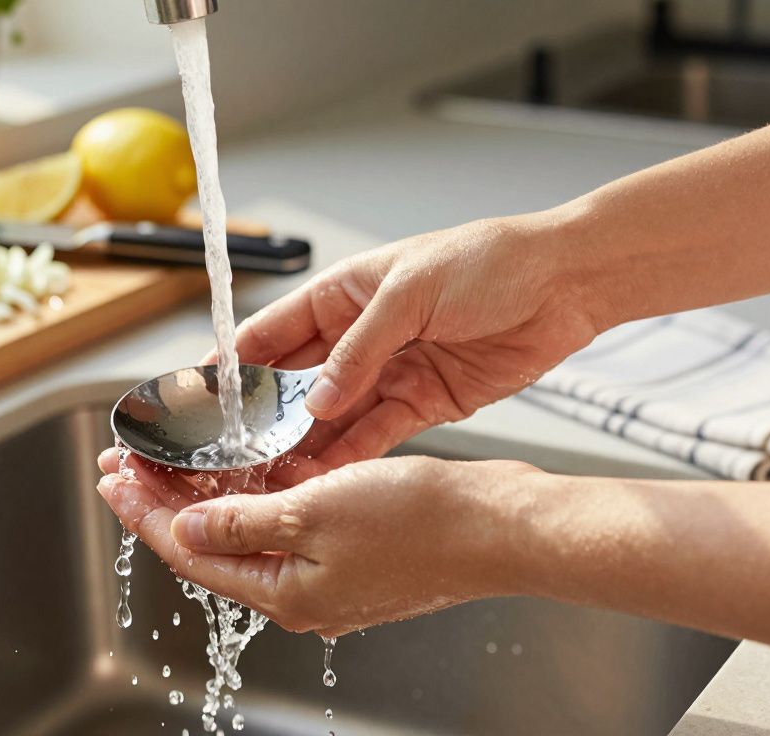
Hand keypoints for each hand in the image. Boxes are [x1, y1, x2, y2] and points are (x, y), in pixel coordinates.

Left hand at [97, 448, 542, 635]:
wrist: (499, 527)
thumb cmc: (423, 524)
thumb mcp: (315, 512)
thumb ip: (244, 520)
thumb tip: (187, 528)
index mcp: (285, 592)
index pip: (189, 551)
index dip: (145, 511)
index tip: (113, 478)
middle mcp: (302, 590)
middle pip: (212, 542)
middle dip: (165, 499)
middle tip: (126, 462)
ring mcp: (328, 572)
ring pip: (249, 528)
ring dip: (209, 491)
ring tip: (172, 455)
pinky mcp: (354, 550)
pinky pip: (289, 520)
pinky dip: (260, 490)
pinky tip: (242, 461)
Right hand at [218, 215, 601, 471]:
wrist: (565, 282)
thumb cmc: (490, 261)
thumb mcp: (412, 292)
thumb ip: (361, 349)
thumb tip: (317, 399)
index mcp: (344, 293)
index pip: (272, 332)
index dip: (236, 364)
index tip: (204, 398)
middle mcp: (360, 335)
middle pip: (297, 383)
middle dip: (266, 418)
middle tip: (236, 454)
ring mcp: (391, 371)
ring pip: (333, 416)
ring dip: (306, 445)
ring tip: (275, 476)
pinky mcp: (424, 401)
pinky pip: (377, 434)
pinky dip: (353, 455)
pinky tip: (326, 476)